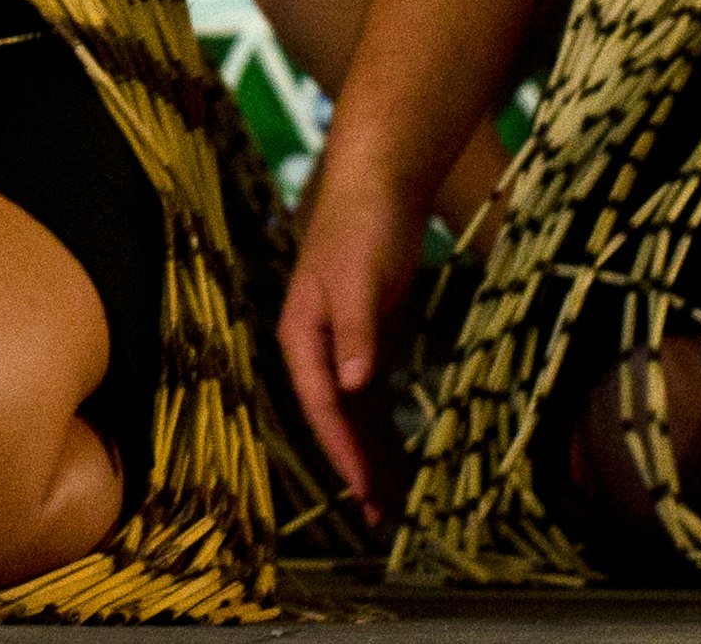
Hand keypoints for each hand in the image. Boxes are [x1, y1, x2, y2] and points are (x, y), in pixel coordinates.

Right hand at [276, 141, 425, 515]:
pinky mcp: (369, 339)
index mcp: (302, 335)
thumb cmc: (363, 227)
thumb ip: (357, 331)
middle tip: (377, 517)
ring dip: (369, 454)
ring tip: (389, 504)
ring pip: (354, 413)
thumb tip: (351, 385)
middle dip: (353, 466)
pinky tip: (399, 456)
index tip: (361, 489)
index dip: (340, 449)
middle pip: (333, 418)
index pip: (320, 405)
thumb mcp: (361, 278)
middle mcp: (317, 347)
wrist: (379, 183)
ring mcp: (342, 345)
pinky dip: (384, 427)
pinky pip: (372, 397)